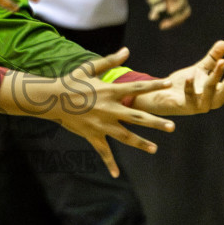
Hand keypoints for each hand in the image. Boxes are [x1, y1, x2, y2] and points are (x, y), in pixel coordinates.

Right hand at [0, 49, 173, 177]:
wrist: (51, 98)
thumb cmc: (71, 81)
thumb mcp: (90, 68)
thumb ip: (110, 61)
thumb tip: (127, 50)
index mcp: (110, 92)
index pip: (137, 88)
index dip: (154, 85)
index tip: (169, 83)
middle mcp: (110, 109)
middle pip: (138, 117)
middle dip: (155, 123)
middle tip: (172, 127)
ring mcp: (101, 124)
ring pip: (126, 136)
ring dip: (141, 143)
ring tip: (155, 149)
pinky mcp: (92, 135)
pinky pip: (103, 152)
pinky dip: (109, 163)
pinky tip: (116, 174)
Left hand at [133, 40, 223, 115]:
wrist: (160, 96)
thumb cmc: (182, 84)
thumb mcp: (200, 69)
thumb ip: (212, 58)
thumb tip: (223, 43)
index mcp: (221, 92)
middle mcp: (214, 101)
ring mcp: (201, 105)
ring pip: (215, 91)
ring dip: (219, 76)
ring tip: (221, 61)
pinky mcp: (186, 106)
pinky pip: (191, 97)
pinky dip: (191, 86)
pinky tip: (191, 76)